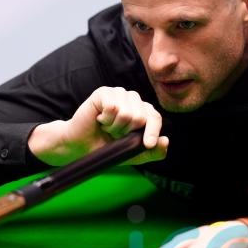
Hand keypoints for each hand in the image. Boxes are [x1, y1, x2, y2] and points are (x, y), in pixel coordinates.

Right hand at [28, 86, 168, 165]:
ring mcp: (119, 94)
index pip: (155, 117)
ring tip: (106, 127)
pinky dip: (105, 119)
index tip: (147, 144)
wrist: (81, 147)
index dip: (152, 131)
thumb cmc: (106, 147)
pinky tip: (99, 119)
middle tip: (114, 134)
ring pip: (127, 112)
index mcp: (142, 112)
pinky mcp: (104, 92)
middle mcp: (133, 100)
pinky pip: (112, 106)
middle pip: (140, 116)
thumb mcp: (133, 155)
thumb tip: (165, 141)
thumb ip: (152, 152)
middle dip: (126, 132)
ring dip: (114, 126)